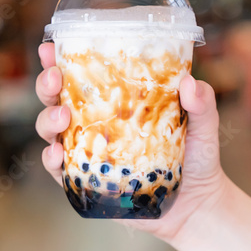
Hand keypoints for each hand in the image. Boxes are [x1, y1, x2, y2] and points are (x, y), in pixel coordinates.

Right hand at [33, 43, 228, 241]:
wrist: (197, 204)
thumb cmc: (197, 158)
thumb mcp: (204, 125)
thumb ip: (202, 103)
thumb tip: (190, 82)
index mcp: (115, 101)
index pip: (82, 75)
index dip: (60, 60)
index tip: (51, 46)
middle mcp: (94, 124)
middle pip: (56, 98)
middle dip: (46, 85)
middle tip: (55, 78)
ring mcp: (87, 152)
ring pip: (51, 130)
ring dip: (48, 119)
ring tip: (63, 116)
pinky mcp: (85, 180)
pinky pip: (58, 169)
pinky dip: (51, 160)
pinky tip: (57, 153)